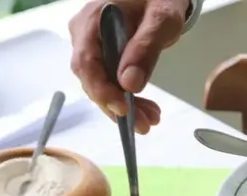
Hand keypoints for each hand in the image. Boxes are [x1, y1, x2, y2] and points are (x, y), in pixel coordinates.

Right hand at [69, 0, 188, 133]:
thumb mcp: (162, 18)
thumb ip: (145, 48)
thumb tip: (129, 83)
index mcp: (92, 20)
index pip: (85, 62)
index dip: (101, 90)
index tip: (122, 109)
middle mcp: (84, 34)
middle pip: (92, 78)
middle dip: (117, 106)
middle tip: (143, 125)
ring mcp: (91, 45)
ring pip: (101, 84)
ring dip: (124, 107)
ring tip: (150, 120)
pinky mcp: (102, 55)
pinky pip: (109, 81)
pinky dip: (126, 98)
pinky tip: (145, 110)